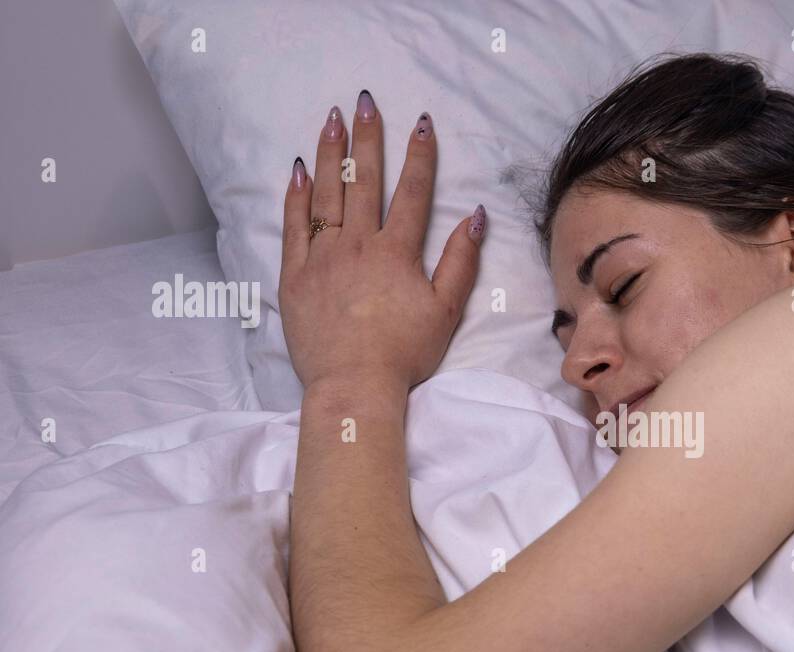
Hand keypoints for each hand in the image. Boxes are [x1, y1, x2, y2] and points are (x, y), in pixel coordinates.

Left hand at [279, 91, 484, 392]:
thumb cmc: (404, 354)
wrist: (353, 385)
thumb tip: (476, 218)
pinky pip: (294, 226)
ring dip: (329, 154)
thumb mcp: (446, 311)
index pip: (412, 192)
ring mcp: (322, 257)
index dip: (419, 155)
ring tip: (331, 120)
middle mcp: (358, 245)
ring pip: (326, 194)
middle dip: (366, 138)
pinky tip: (298, 171)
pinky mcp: (295, 275)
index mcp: (396, 252)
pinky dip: (297, 196)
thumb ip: (461, 261)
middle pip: (363, 181)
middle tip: (364, 102)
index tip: (421, 121)